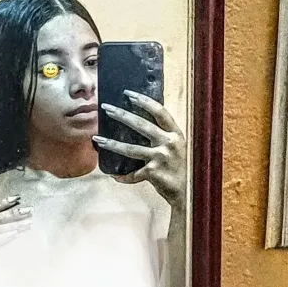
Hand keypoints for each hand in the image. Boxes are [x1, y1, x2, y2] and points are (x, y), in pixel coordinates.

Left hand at [93, 90, 186, 208]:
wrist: (189, 193)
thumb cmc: (181, 169)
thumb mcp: (178, 148)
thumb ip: (165, 137)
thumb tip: (142, 125)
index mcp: (176, 134)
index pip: (159, 112)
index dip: (144, 101)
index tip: (128, 94)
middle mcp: (169, 143)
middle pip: (141, 125)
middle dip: (121, 114)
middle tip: (106, 108)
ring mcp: (161, 158)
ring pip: (130, 149)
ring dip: (112, 144)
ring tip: (98, 139)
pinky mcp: (153, 173)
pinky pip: (133, 174)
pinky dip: (123, 177)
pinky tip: (114, 176)